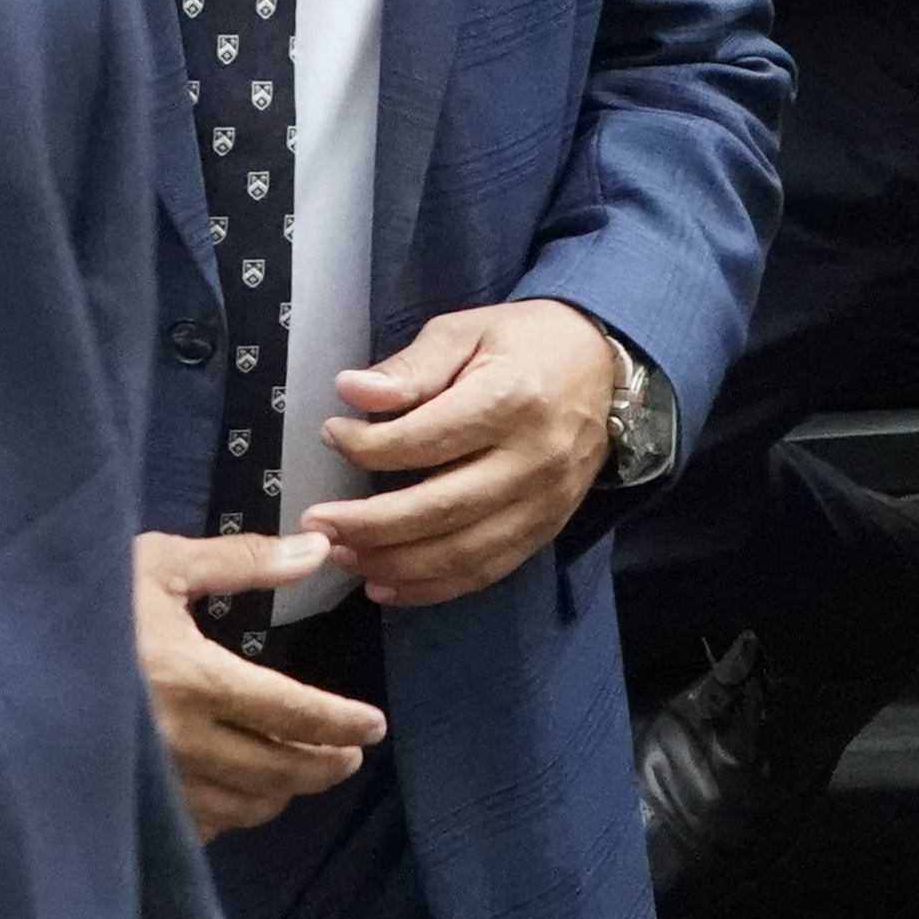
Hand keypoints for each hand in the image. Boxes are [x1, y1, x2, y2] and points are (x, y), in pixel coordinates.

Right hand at [132, 530, 383, 839]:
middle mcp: (176, 739)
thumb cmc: (81, 599)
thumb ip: (243, 561)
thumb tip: (317, 549)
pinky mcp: (125, 805)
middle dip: (321, 764)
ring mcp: (150, 780)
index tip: (372, 727)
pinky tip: (238, 794)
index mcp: (192, 677)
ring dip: (282, 792)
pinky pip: (195, 827)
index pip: (290, 711)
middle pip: (276, 769)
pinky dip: (229, 814)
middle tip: (348, 755)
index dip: (339, 722)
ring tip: (301, 772)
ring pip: (241, 804)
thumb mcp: (159, 566)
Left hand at [302, 301, 618, 606]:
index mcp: (511, 399)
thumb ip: (410, 367)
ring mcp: (544, 501)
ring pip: (459, 552)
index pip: (426, 441)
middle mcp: (532, 458)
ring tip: (342, 555)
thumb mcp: (466, 332)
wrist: (601, 364)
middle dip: (367, 524)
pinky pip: (485, 571)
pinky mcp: (546, 528)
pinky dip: (431, 587)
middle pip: (438, 508)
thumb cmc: (524, 343)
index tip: (333, 435)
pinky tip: (386, 583)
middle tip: (317, 523)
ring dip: (392, 562)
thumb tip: (351, 393)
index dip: (368, 447)